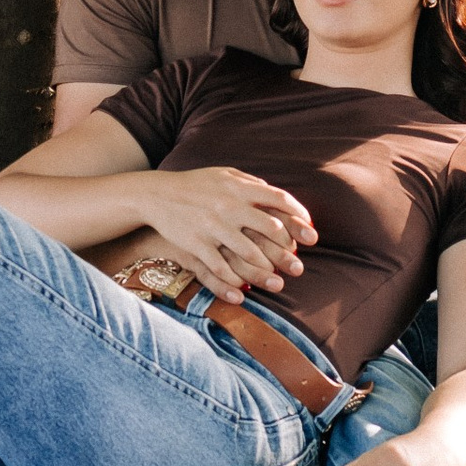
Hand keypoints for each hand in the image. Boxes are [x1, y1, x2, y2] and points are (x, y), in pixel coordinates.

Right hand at [140, 169, 316, 298]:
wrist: (156, 194)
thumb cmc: (195, 185)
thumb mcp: (224, 175)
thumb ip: (251, 184)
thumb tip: (276, 197)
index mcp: (239, 187)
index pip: (279, 200)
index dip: (298, 217)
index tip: (308, 232)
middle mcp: (229, 205)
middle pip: (270, 229)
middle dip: (288, 251)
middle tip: (297, 265)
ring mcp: (213, 226)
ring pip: (249, 253)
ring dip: (265, 271)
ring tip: (275, 282)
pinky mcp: (197, 243)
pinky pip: (220, 267)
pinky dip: (233, 282)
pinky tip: (242, 290)